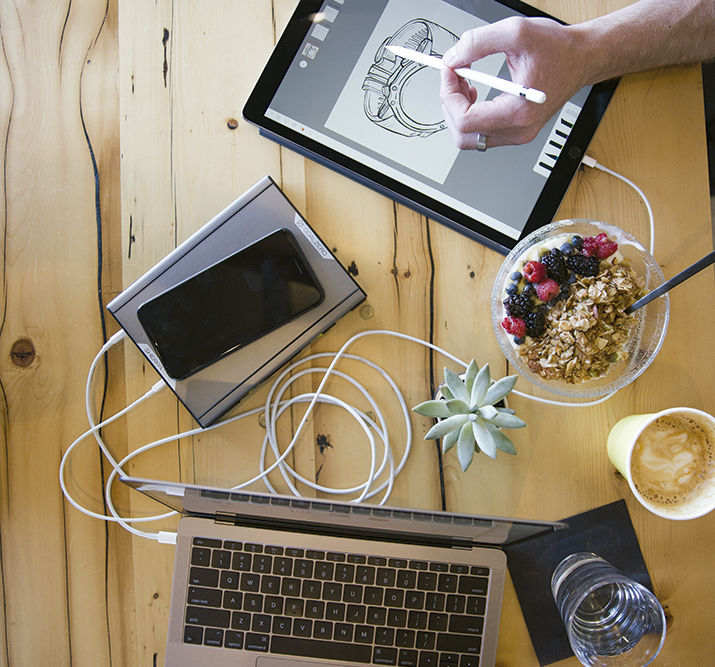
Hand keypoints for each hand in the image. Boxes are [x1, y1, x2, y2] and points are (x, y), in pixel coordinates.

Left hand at [440, 17, 587, 148]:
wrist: (582, 58)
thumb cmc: (558, 49)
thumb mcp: (516, 32)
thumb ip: (478, 43)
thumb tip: (452, 58)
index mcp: (519, 112)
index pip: (465, 119)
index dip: (449, 94)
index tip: (449, 71)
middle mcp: (518, 131)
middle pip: (462, 134)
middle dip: (451, 102)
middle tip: (455, 75)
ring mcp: (517, 135)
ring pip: (468, 138)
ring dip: (458, 111)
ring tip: (466, 84)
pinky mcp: (515, 133)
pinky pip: (480, 134)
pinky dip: (470, 115)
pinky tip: (477, 95)